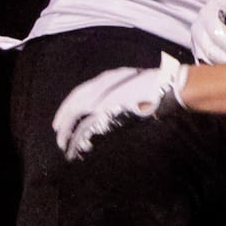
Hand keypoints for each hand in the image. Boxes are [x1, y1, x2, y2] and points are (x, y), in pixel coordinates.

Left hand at [52, 53, 187, 159]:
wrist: (168, 87)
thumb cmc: (155, 86)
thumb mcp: (131, 84)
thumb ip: (117, 93)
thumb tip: (106, 108)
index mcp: (107, 78)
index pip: (80, 92)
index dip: (68, 106)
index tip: (62, 119)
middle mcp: (103, 86)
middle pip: (75, 103)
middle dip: (64, 120)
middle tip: (58, 134)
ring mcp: (106, 98)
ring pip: (78, 116)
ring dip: (69, 132)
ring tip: (64, 144)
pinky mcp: (110, 112)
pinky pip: (89, 127)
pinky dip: (80, 138)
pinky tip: (76, 147)